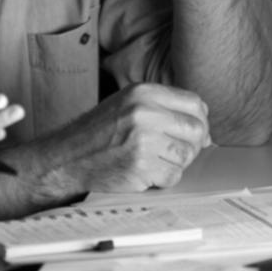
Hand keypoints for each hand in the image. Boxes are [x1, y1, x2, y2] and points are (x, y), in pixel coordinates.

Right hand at [39, 83, 210, 198]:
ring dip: (177, 162)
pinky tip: (146, 172)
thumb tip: (203, 128)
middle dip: (193, 144)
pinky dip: (164, 178)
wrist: (68, 157)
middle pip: (196, 129)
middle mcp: (145, 113)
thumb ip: (163, 108)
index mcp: (143, 93)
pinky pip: (173, 175)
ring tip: (155, 160)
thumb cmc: (99, 132)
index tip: (193, 132)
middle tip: (176, 150)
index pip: (195, 103)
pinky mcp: (141, 167)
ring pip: (187, 155)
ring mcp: (143, 141)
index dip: (199, 120)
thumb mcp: (127, 103)